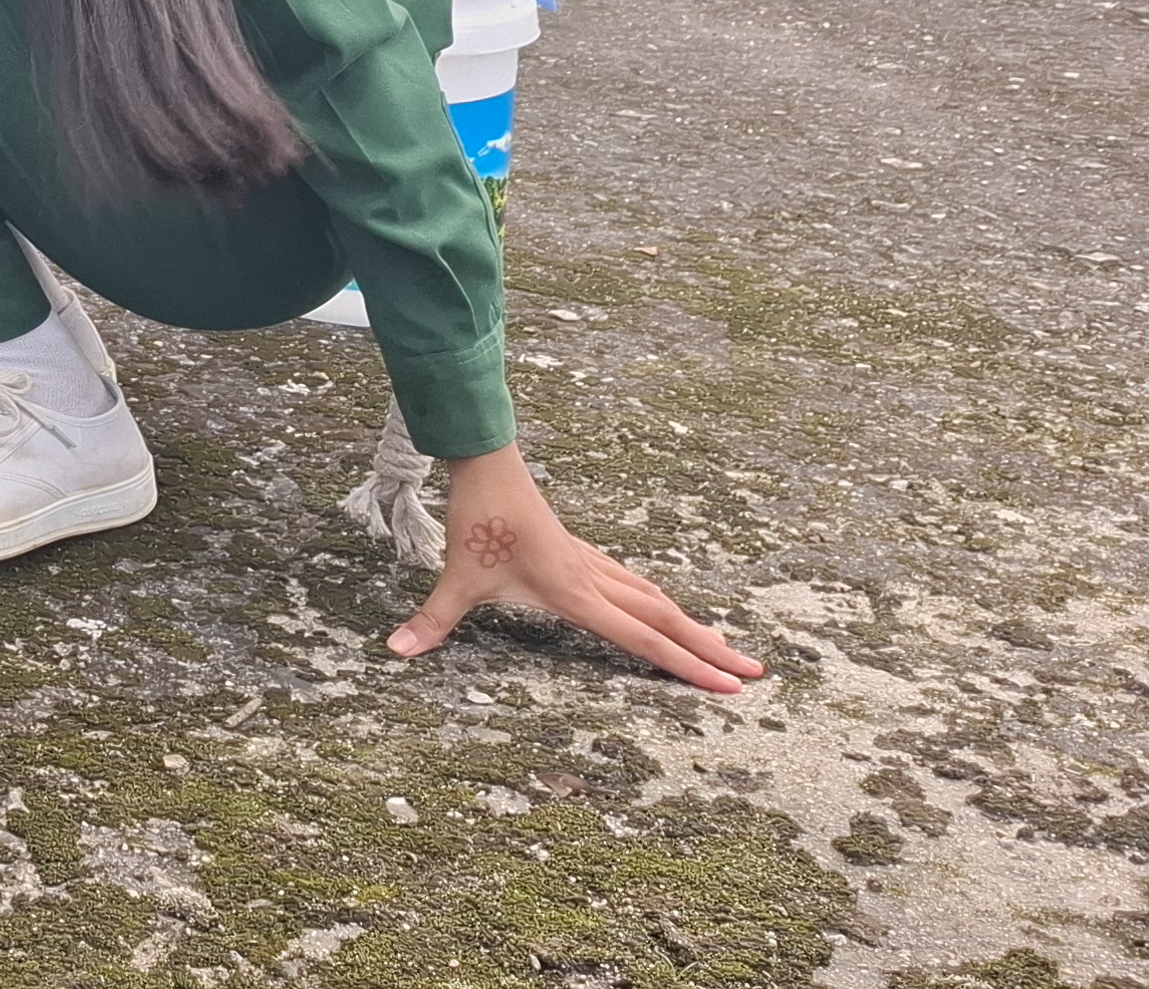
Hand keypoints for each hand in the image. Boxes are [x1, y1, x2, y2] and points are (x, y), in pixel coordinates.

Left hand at [392, 447, 764, 693]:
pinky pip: (633, 584)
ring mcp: (591, 563)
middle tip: (755, 675)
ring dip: (691, 625)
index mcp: (575, 592)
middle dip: (709, 650)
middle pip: (664, 619)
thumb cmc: (477, 517)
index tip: (730, 687)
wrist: (486, 460)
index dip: (686, 666)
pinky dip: (660, 604)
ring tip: (726, 649)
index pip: (641, 638)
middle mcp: (593, 579)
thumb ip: (432, 619)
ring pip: (654, 598)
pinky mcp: (581, 552)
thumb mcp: (455, 575)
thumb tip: (394, 650)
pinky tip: (665, 611)